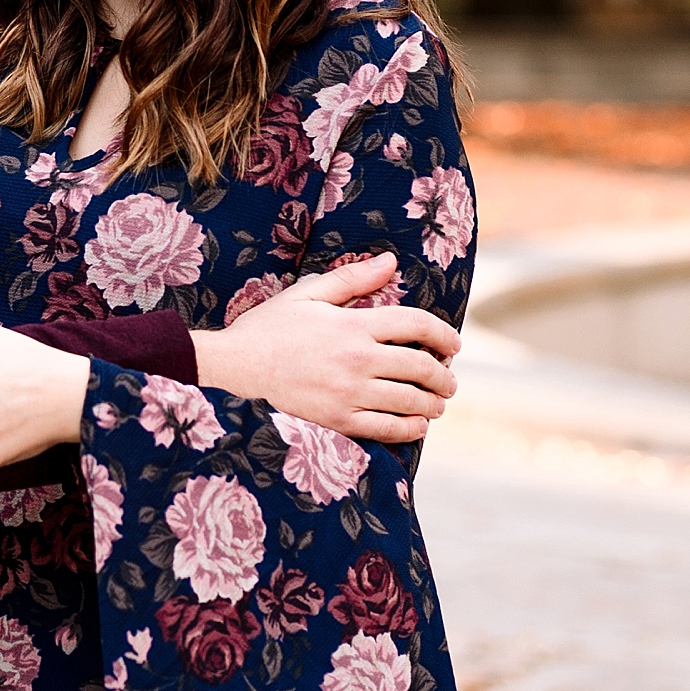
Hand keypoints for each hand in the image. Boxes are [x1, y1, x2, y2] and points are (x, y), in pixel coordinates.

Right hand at [192, 254, 459, 443]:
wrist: (236, 365)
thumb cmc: (270, 326)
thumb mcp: (309, 294)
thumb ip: (352, 278)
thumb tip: (391, 261)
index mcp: (353, 325)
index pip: (416, 325)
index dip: (443, 333)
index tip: (453, 343)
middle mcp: (357, 360)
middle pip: (421, 366)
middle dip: (444, 375)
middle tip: (450, 379)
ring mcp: (348, 394)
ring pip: (409, 401)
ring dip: (433, 403)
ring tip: (438, 403)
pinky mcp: (337, 420)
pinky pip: (386, 429)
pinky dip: (410, 429)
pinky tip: (417, 426)